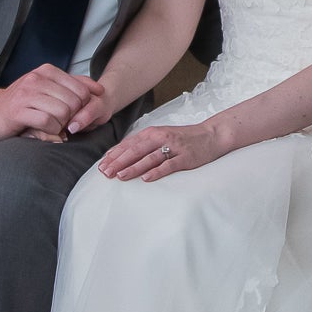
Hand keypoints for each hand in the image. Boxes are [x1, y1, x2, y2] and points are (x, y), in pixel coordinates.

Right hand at [0, 65, 104, 144]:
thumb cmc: (23, 103)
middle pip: (74, 101)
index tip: (73, 114)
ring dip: (61, 124)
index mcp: (47, 71)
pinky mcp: (19, 110)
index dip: (82, 106)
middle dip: (72, 117)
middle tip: (62, 122)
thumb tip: (100, 90)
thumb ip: (73, 86)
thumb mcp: (48, 89)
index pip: (81, 88)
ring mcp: (27, 93)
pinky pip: (48, 122)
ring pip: (63, 111)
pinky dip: (51, 131)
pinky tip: (45, 130)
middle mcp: (37, 78)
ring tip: (52, 126)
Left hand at [98, 118, 227, 181]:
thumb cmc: (183, 138)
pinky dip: (156, 171)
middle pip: (135, 151)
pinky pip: (168, 165)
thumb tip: (119, 154)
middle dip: (118, 162)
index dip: (114, 155)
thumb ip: (142, 144)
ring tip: (120, 176)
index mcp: (152, 133)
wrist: (211, 135)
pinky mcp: (185, 157)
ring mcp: (173, 147)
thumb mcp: (160, 137)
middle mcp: (160, 138)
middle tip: (105, 173)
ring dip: (133, 167)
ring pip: (149, 158)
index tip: (101, 166)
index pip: (128, 144)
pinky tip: (146, 178)